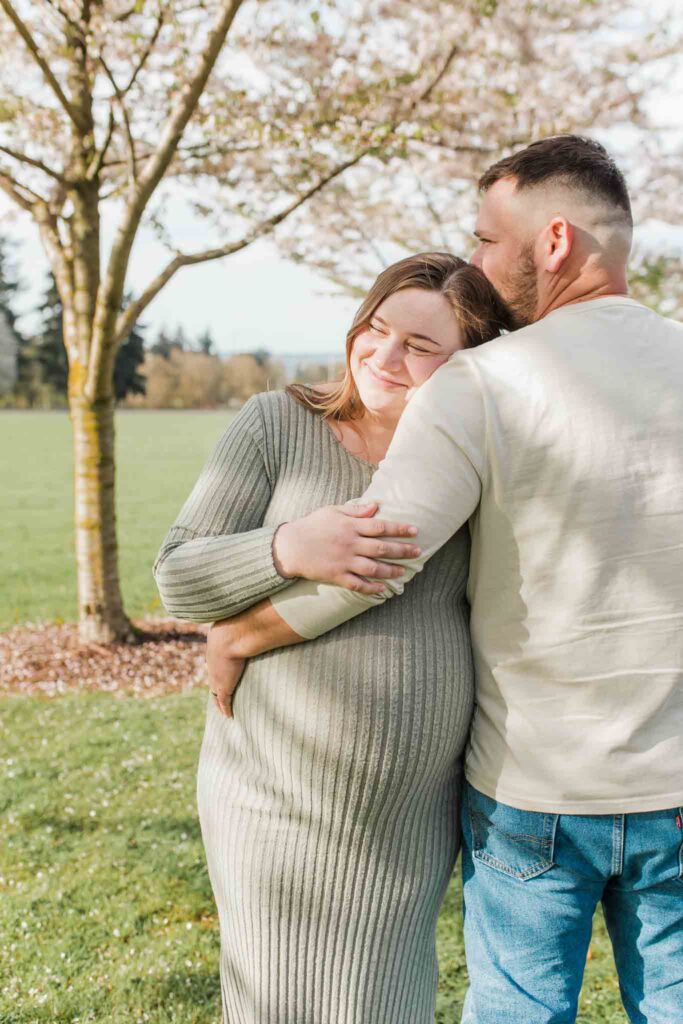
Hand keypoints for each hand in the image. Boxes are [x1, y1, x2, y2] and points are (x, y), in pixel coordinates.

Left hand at [206, 624, 245, 717]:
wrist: (230, 636)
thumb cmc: (235, 625)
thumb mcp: (237, 622)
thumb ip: (245, 619)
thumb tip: (256, 607)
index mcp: (214, 651)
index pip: (215, 665)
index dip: (218, 671)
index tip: (222, 674)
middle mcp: (213, 666)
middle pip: (213, 681)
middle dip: (216, 688)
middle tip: (220, 695)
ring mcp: (217, 677)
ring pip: (216, 694)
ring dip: (220, 702)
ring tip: (225, 709)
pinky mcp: (224, 687)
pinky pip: (224, 702)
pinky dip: (225, 709)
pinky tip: (229, 716)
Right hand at [272, 501, 419, 594]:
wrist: (290, 546)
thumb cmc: (312, 525)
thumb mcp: (332, 511)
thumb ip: (355, 510)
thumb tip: (376, 505)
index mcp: (350, 527)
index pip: (380, 527)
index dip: (399, 529)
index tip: (415, 531)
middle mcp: (349, 544)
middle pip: (381, 548)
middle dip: (402, 550)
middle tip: (418, 552)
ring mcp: (343, 562)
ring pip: (373, 568)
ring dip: (391, 571)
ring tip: (404, 572)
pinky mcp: (336, 576)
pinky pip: (357, 584)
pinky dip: (371, 588)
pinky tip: (382, 589)